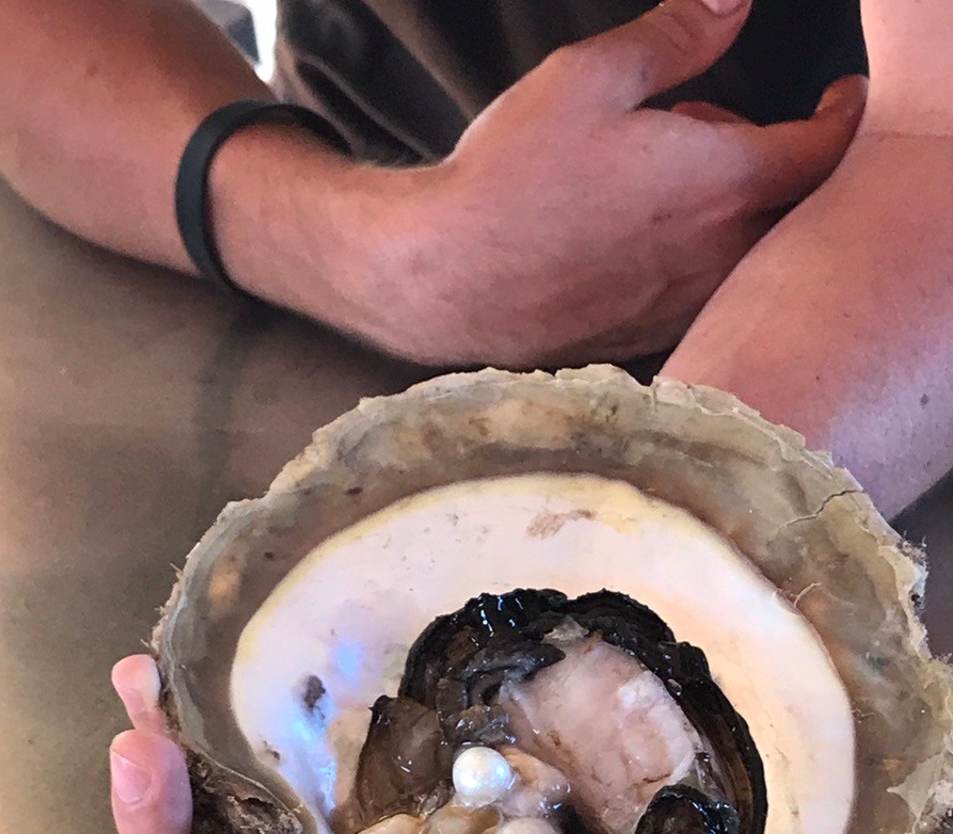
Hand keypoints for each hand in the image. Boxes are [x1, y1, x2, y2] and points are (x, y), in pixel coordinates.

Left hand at [109, 649, 940, 833]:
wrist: (683, 529)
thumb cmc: (728, 652)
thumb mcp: (800, 757)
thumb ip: (827, 830)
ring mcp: (392, 792)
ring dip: (171, 824)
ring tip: (143, 760)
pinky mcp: (352, 710)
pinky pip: (248, 733)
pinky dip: (194, 713)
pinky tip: (153, 679)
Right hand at [366, 0, 865, 365]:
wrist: (449, 282)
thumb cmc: (511, 181)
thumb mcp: (590, 77)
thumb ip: (678, 36)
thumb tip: (734, 0)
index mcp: (724, 181)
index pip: (827, 152)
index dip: (846, 119)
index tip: (841, 102)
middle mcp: (722, 255)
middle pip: (796, 211)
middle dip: (777, 165)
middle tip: (716, 135)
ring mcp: (691, 305)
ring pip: (751, 257)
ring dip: (735, 216)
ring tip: (666, 190)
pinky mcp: (656, 338)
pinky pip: (709, 296)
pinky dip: (702, 261)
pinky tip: (641, 242)